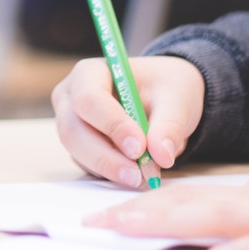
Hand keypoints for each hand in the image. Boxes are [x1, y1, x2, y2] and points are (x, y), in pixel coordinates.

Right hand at [52, 55, 204, 188]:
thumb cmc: (165, 89)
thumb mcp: (177, 100)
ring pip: (78, 153)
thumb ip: (170, 126)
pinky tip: (135, 175)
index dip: (111, 124)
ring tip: (143, 177)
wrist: (166, 99)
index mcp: (90, 73)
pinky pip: (87, 166)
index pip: (88, 98)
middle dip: (106, 156)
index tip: (139, 147)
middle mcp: (71, 98)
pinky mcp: (80, 148)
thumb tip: (161, 156)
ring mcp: (72, 124)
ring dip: (110, 169)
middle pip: (73, 130)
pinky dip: (110, 175)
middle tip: (139, 175)